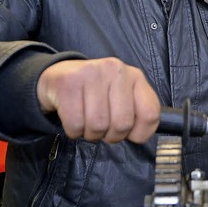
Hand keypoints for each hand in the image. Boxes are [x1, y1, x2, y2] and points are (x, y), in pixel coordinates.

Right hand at [37, 58, 160, 143]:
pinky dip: (74, 131)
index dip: (140, 133)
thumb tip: (140, 135)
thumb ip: (137, 112)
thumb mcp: (122, 96)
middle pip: (123, 123)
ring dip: (91, 134)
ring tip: (87, 122)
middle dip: (112, 136)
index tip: (129, 134)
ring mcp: (92, 74)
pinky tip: (73, 118)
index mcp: (135, 76)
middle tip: (103, 129)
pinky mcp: (69, 83)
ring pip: (98, 126)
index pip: (150, 114)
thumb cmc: (95, 93)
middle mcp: (116, 70)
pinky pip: (76, 124)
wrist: (57, 76)